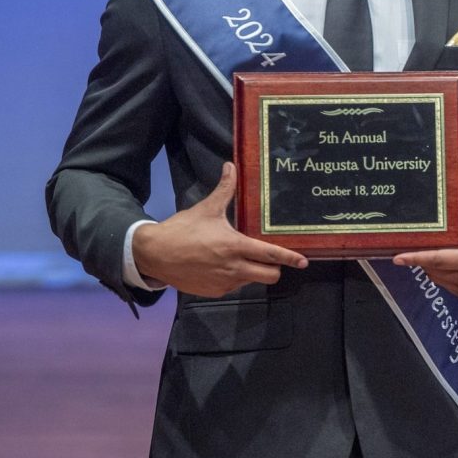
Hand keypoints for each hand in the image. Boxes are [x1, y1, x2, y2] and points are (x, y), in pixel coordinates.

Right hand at [132, 162, 307, 297]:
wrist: (154, 254)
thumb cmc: (183, 229)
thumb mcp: (206, 208)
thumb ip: (224, 189)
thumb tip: (231, 165)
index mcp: (235, 246)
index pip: (271, 255)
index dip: (290, 258)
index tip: (304, 261)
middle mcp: (234, 268)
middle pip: (269, 275)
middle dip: (275, 268)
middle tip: (270, 258)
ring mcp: (224, 283)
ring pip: (252, 281)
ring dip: (253, 272)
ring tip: (242, 258)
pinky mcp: (214, 292)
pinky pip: (234, 287)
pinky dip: (236, 279)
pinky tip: (225, 267)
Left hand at [392, 173, 457, 303]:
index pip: (438, 260)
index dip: (416, 259)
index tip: (398, 258)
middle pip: (434, 270)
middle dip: (423, 260)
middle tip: (416, 246)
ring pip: (439, 280)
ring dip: (432, 268)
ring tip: (431, 253)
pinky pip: (449, 287)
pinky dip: (444, 276)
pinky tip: (447, 264)